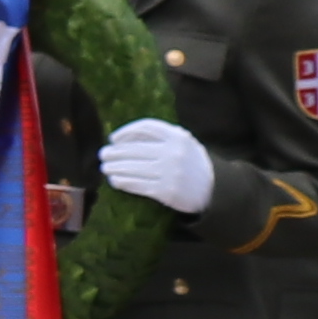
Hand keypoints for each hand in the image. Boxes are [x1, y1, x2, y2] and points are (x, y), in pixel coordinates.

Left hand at [95, 118, 213, 213]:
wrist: (214, 189)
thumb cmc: (192, 163)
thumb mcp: (184, 143)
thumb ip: (162, 136)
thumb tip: (124, 138)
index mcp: (178, 136)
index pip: (146, 127)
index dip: (126, 131)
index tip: (114, 138)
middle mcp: (173, 152)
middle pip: (135, 149)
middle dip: (114, 152)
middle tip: (103, 154)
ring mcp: (169, 172)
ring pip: (133, 168)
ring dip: (114, 168)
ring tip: (105, 168)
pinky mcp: (165, 191)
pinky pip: (137, 184)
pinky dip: (122, 182)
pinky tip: (115, 180)